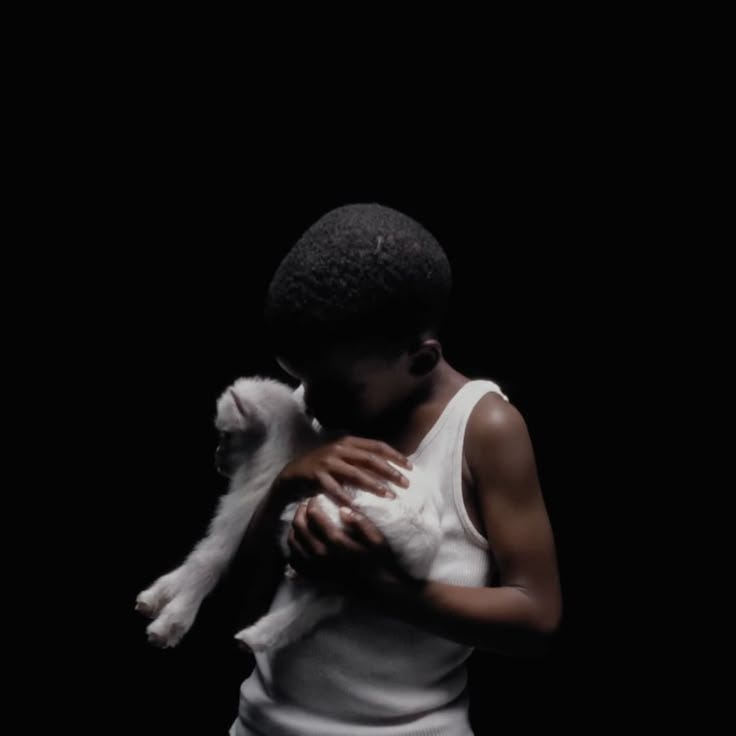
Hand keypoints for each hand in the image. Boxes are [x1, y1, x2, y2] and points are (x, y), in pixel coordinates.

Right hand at [272, 436, 411, 509]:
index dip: (395, 456)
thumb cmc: (324, 465)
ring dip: (374, 485)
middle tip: (405, 484)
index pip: (377, 446)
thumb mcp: (343, 455)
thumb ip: (361, 457)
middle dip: (390, 472)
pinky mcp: (316, 476)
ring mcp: (327, 462)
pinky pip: (334, 488)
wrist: (294, 472)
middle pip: (370, 459)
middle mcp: (339, 449)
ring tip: (388, 496)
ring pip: (355, 474)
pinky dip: (346, 497)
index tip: (411, 468)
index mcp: (348, 441)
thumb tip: (390, 465)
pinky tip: (357, 506)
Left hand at [287, 497, 408, 594]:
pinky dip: (292, 549)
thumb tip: (343, 509)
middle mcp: (323, 555)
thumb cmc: (381, 560)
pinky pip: (296, 562)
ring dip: (294, 528)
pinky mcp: (316, 577)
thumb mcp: (378, 538)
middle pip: (300, 528)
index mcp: (338, 543)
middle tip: (305, 505)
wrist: (380, 587)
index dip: (311, 505)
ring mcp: (317, 567)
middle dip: (300, 512)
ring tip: (301, 520)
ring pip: (294, 544)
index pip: (315, 517)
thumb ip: (361, 522)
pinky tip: (298, 541)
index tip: (315, 498)